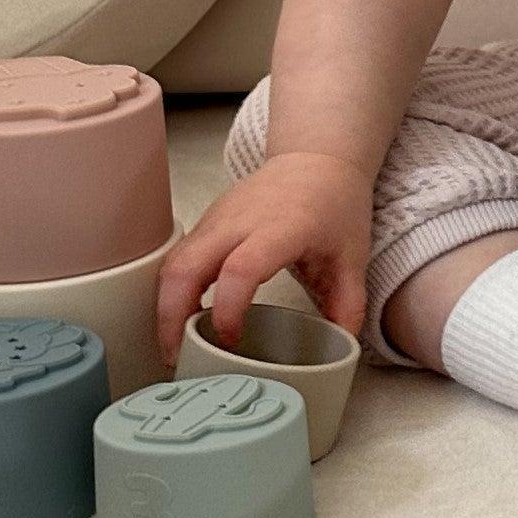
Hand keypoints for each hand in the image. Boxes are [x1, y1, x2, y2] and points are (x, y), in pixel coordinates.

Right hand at [157, 150, 372, 361]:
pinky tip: (183, 318)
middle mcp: (239, 222)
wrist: (316, 159)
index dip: (228, 308)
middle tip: (178, 357)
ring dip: (165, 307)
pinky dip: (171, 291)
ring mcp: (216, 220)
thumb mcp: (353, 255)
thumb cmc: (334, 205)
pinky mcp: (205, 223)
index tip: (229, 338)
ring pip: (172, 264)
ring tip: (175, 346)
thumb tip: (343, 345)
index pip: (240, 268)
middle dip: (171, 317)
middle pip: (185, 268)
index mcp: (281, 229)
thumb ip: (348, 303)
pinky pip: (177, 258)